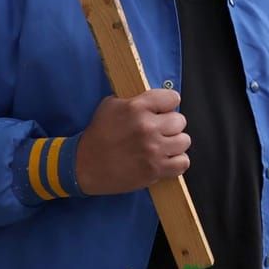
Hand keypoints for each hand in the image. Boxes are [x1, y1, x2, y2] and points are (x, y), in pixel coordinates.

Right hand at [75, 89, 189, 194]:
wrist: (84, 166)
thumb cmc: (98, 135)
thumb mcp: (110, 106)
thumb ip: (136, 100)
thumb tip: (157, 100)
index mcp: (137, 107)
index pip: (173, 98)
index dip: (167, 105)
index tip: (161, 111)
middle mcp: (147, 127)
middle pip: (180, 121)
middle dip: (170, 126)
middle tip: (158, 132)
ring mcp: (153, 150)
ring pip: (184, 141)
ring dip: (174, 144)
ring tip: (162, 146)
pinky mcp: (154, 170)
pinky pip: (183, 162)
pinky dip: (176, 162)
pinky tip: (165, 159)